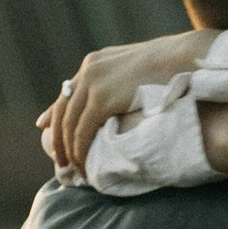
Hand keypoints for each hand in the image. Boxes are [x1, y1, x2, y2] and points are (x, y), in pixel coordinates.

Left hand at [38, 31, 210, 173]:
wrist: (183, 60)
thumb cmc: (172, 67)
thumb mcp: (138, 71)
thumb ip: (121, 82)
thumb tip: (122, 95)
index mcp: (95, 62)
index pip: (68, 91)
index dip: (55, 112)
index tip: (44, 128)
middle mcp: (89, 71)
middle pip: (62, 108)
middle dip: (57, 137)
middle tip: (59, 159)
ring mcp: (93, 84)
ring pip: (69, 123)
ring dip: (68, 149)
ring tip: (73, 168)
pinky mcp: (101, 99)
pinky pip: (81, 131)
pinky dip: (79, 150)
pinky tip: (83, 164)